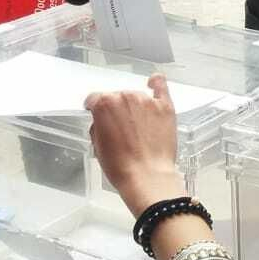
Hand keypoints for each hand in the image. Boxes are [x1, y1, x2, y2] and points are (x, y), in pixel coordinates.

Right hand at [87, 76, 183, 216]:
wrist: (147, 176)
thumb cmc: (121, 166)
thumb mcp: (98, 146)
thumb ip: (98, 126)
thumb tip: (102, 121)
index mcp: (104, 104)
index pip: (95, 99)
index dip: (94, 108)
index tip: (96, 113)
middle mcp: (125, 97)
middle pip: (116, 97)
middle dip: (116, 110)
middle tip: (120, 129)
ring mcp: (147, 100)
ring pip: (135, 96)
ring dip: (133, 106)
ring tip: (137, 127)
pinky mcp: (165, 106)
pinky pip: (160, 86)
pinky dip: (156, 83)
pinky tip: (153, 83)